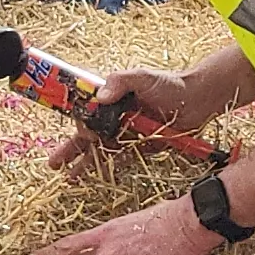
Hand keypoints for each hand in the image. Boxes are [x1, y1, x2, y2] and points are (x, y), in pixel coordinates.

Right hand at [51, 66, 213, 168]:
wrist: (200, 99)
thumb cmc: (171, 84)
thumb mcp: (143, 77)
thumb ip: (120, 82)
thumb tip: (100, 98)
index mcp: (112, 98)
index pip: (87, 113)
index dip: (79, 125)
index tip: (79, 136)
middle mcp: (116, 116)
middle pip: (88, 134)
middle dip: (71, 149)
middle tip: (54, 164)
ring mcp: (127, 132)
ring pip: (101, 149)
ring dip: (84, 163)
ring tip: (69, 178)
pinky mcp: (141, 146)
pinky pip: (121, 158)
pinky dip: (107, 167)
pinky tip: (93, 177)